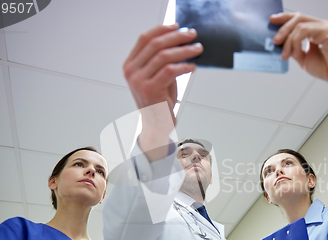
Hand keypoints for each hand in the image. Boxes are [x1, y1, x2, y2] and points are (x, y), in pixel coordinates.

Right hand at [124, 24, 202, 160]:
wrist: (156, 125)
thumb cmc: (159, 101)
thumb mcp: (158, 76)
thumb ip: (163, 60)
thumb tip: (180, 41)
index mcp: (130, 65)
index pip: (144, 39)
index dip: (162, 29)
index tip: (178, 26)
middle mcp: (131, 72)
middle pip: (155, 44)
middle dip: (177, 37)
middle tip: (192, 35)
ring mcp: (139, 81)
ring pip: (164, 56)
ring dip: (184, 50)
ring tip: (197, 49)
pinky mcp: (150, 90)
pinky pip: (170, 71)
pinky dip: (184, 66)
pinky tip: (193, 67)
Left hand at [270, 12, 327, 91]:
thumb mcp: (305, 58)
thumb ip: (294, 49)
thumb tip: (281, 45)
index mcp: (316, 30)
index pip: (298, 18)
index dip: (284, 18)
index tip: (271, 21)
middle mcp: (321, 26)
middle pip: (297, 17)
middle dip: (283, 28)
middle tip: (275, 41)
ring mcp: (325, 27)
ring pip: (299, 24)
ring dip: (288, 39)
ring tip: (286, 54)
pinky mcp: (327, 31)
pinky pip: (305, 30)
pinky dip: (296, 41)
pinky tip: (295, 52)